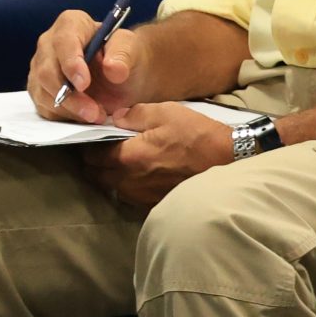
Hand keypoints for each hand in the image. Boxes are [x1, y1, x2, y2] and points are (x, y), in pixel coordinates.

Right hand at [30, 10, 150, 123]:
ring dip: (69, 109)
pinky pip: (43, 107)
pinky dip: (64, 116)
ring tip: (96, 115)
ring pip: (43, 92)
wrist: (123, 76)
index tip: (84, 84)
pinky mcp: (40, 89)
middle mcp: (49, 43)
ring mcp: (41, 67)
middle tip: (94, 112)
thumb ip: (124, 54)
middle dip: (70, 96)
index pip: (64, 41)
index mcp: (71, 24)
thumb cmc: (124, 56)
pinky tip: (84, 117)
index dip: (71, 63)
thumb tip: (113, 67)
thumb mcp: (131, 50)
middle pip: (47, 71)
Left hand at [81, 102, 229, 209]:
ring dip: (109, 176)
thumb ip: (135, 114)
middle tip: (100, 150)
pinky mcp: (154, 204)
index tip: (91, 137)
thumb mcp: (167, 112)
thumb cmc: (197, 135)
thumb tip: (116, 118)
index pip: (93, 155)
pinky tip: (136, 176)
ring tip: (118, 163)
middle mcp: (130, 181)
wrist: (227, 162)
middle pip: (96, 176)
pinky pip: (129, 196)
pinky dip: (126, 186)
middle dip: (93, 163)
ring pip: (111, 188)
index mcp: (129, 156)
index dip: (88, 145)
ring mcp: (142, 196)